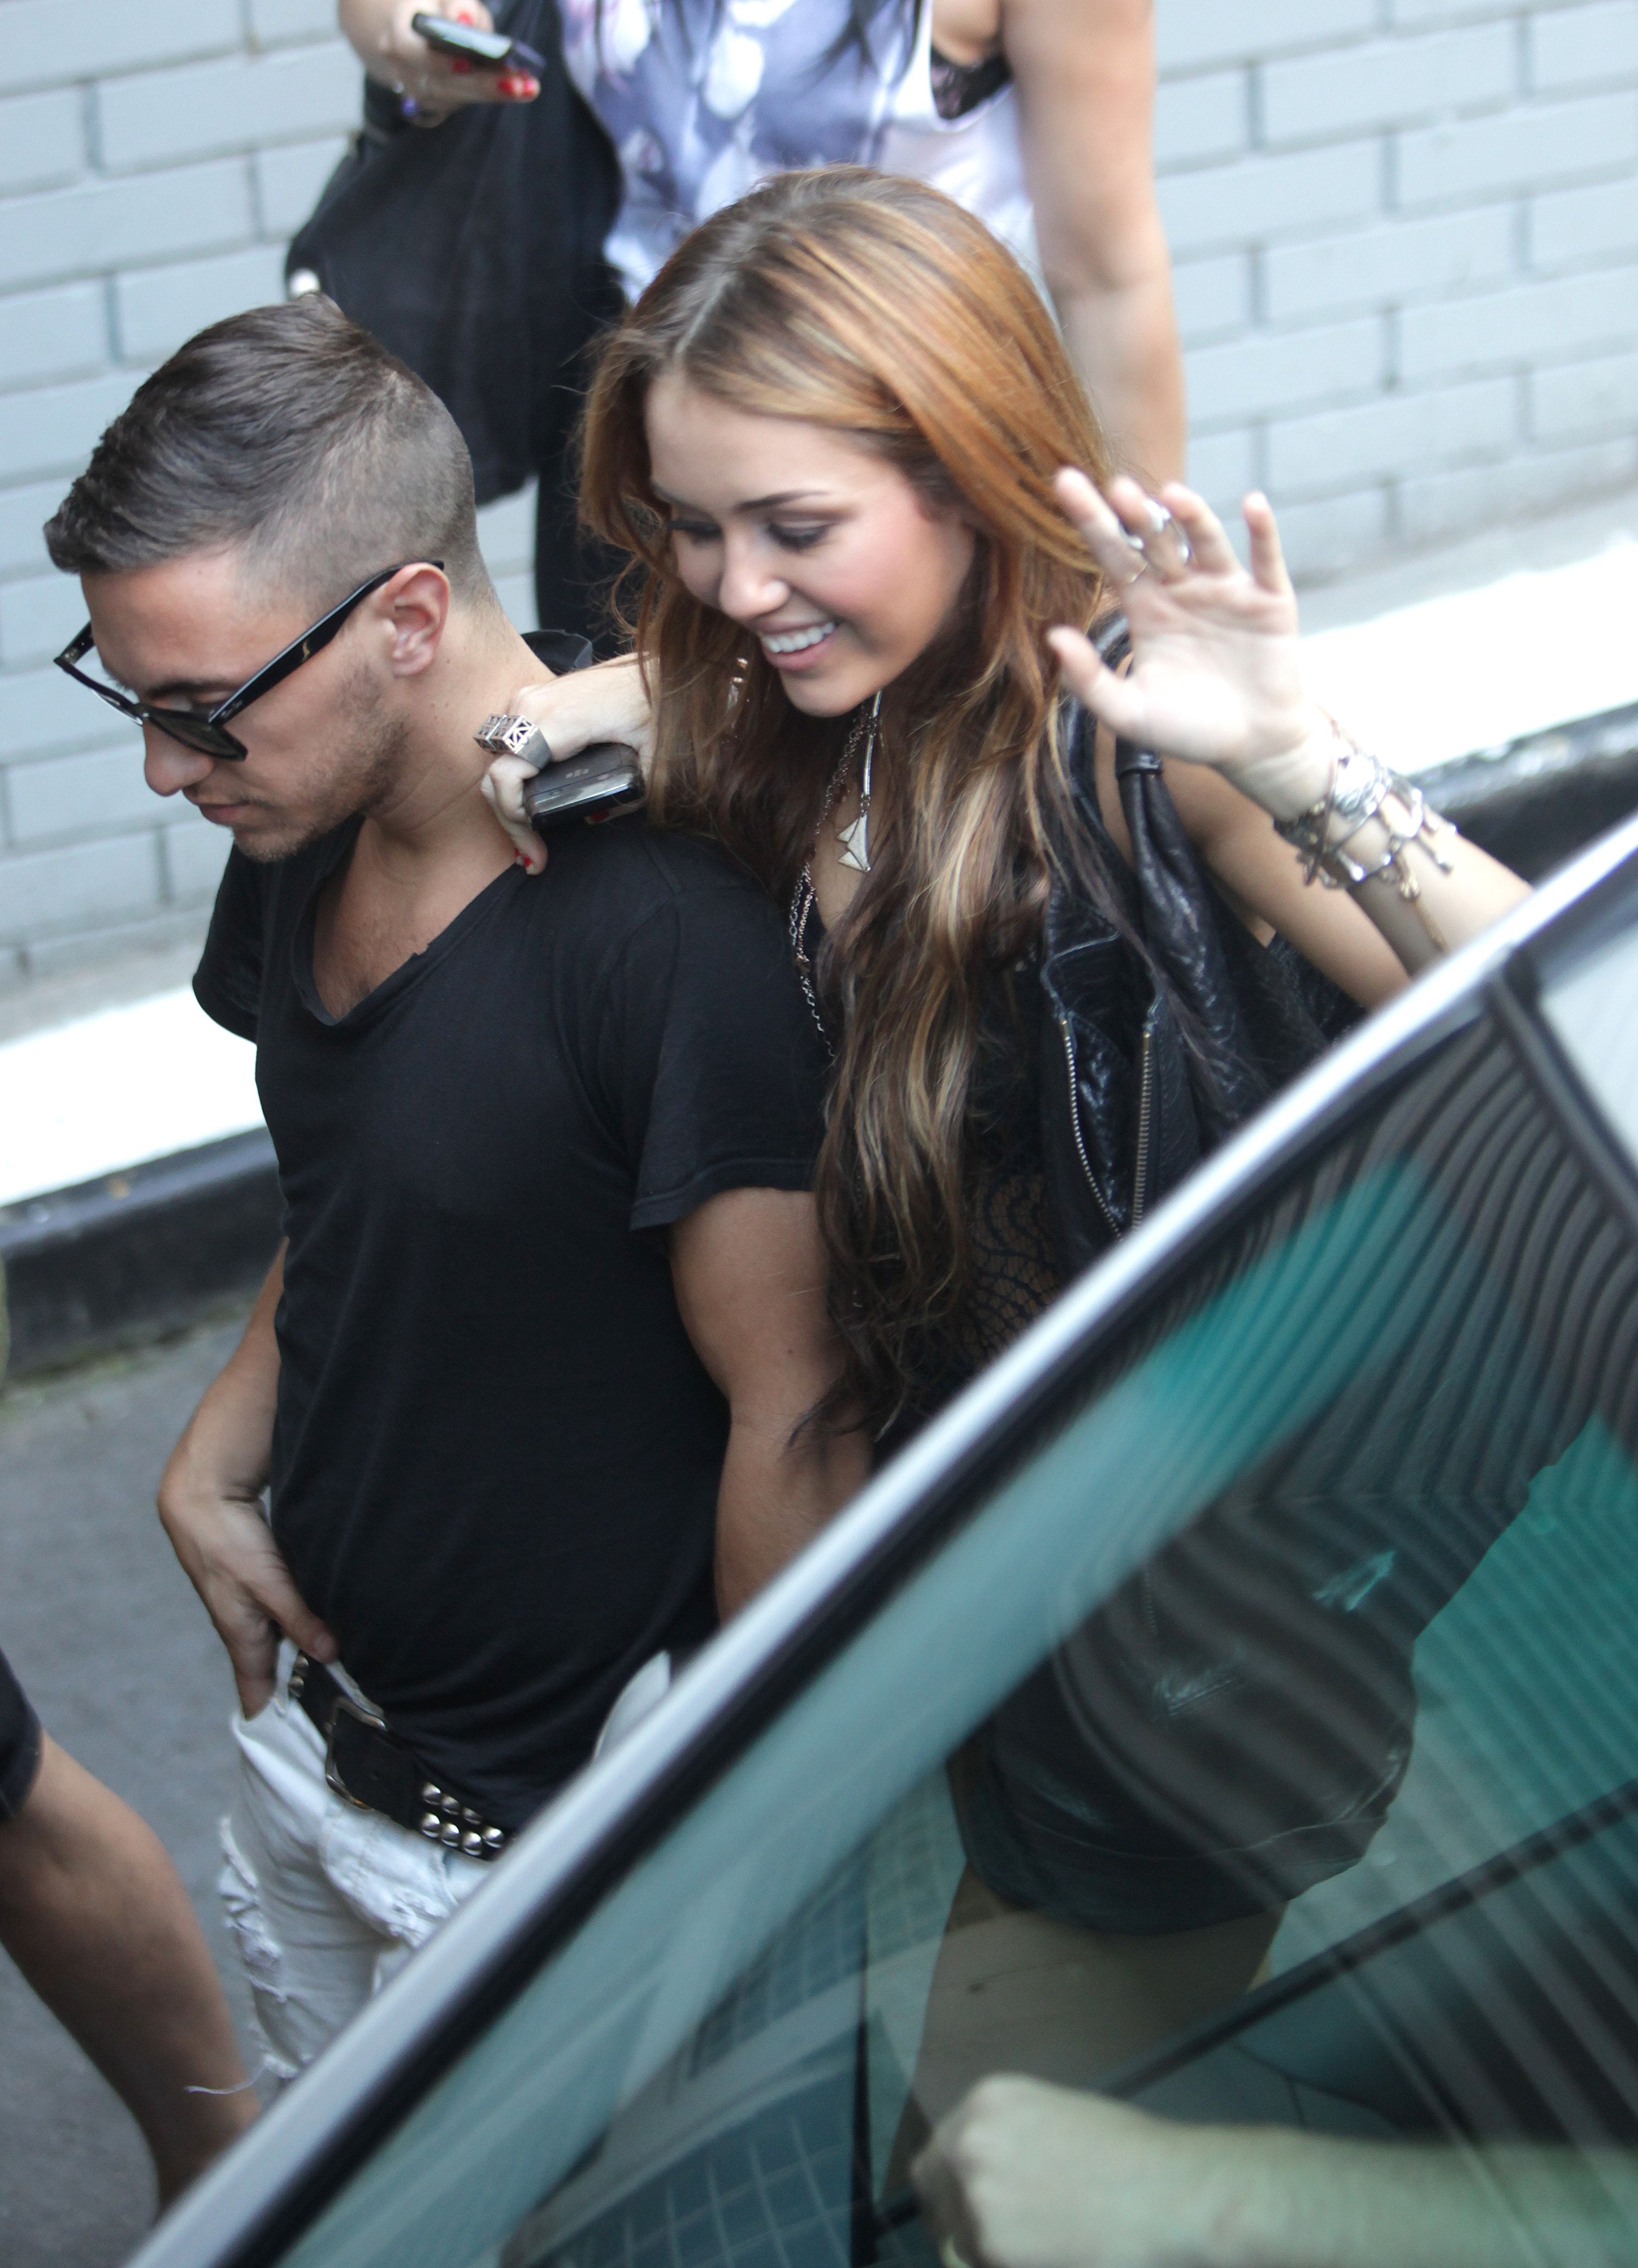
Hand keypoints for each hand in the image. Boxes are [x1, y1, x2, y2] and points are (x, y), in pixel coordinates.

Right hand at [158, 1468, 335, 1717]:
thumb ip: (299, 1617)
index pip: (254, 1689)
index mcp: (242, 1633)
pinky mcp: (262, 1578)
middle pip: (271, 1667)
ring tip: (340, 1676)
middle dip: (294, 1690)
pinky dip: (304, 1621)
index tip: (289, 1749)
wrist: (203, 1495)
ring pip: (281, 1637)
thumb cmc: (226, 1541)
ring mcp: (253, 1601)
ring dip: (304, 1653)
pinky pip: (286, 1610)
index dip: (269, 1718)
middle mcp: (246, 1623)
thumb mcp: (267, 1583)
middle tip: (331, 1715)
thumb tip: (329, 1653)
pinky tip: (330, 1623)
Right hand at [342, 0, 540, 117]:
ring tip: (527, 86)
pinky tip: (524, 89)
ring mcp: (421, 91)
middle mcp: (404, 69)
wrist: (419, 30)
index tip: (466, 63)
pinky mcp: (439, 103)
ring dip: (494, 92)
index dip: (437, 60)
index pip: (408, 50)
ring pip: (457, 97)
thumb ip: (456, 5)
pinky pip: (467, 101)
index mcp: (398, 35)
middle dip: (480, 83)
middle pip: (441, 82)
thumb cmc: (435, 9)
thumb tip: (464, 21)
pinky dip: (495, 94)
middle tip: (515, 83)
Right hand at [480, 653, 656, 873]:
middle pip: (495, 773)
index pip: (506, 775)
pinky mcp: (534, 698)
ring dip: (509, 799)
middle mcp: (534, 705)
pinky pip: (510, 743)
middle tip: (533, 854)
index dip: (512, 820)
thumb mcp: (653, 761)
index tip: (534, 848)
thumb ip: (626, 799)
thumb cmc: (658, 704)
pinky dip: (515, 775)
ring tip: (533, 834)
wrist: (660, 668)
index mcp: (558, 721)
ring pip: (499, 759)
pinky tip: (533, 800)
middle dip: (509, 819)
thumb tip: (593, 818)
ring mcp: (530, 698)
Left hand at [913, 2078, 1237, 2267]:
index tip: (963, 2206)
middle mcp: (970, 2147)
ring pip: (963, 2242)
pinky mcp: (994, 2250)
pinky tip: (1054, 2254)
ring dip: (992, 2248)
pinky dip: (1013, 2264)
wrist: (1167, 2193)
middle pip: (940, 2201)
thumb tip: (985, 2172)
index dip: (949, 2187)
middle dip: (963, 2219)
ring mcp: (978, 2200)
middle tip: (1005, 2233)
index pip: (934, 2158)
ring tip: (1044, 2241)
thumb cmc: (1130, 2152)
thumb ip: (1008, 2139)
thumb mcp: (1055, 2116)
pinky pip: (988, 2265)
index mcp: (986, 2104)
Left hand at [1048, 473, 1330, 811]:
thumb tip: (1051, 637)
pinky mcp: (1269, 599)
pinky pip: (1266, 559)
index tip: (1065, 483)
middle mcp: (1182, 587)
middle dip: (1136, 514)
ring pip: (1206, 542)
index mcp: (1145, 606)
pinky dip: (1262, 531)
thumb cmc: (1188, 729)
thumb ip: (1089, 680)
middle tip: (1115, 487)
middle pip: (1155, 540)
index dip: (1091, 521)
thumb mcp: (1129, 712)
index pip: (1113, 554)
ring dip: (1192, 516)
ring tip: (1171, 494)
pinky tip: (1252, 505)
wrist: (1252, 747)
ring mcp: (1226, 589)